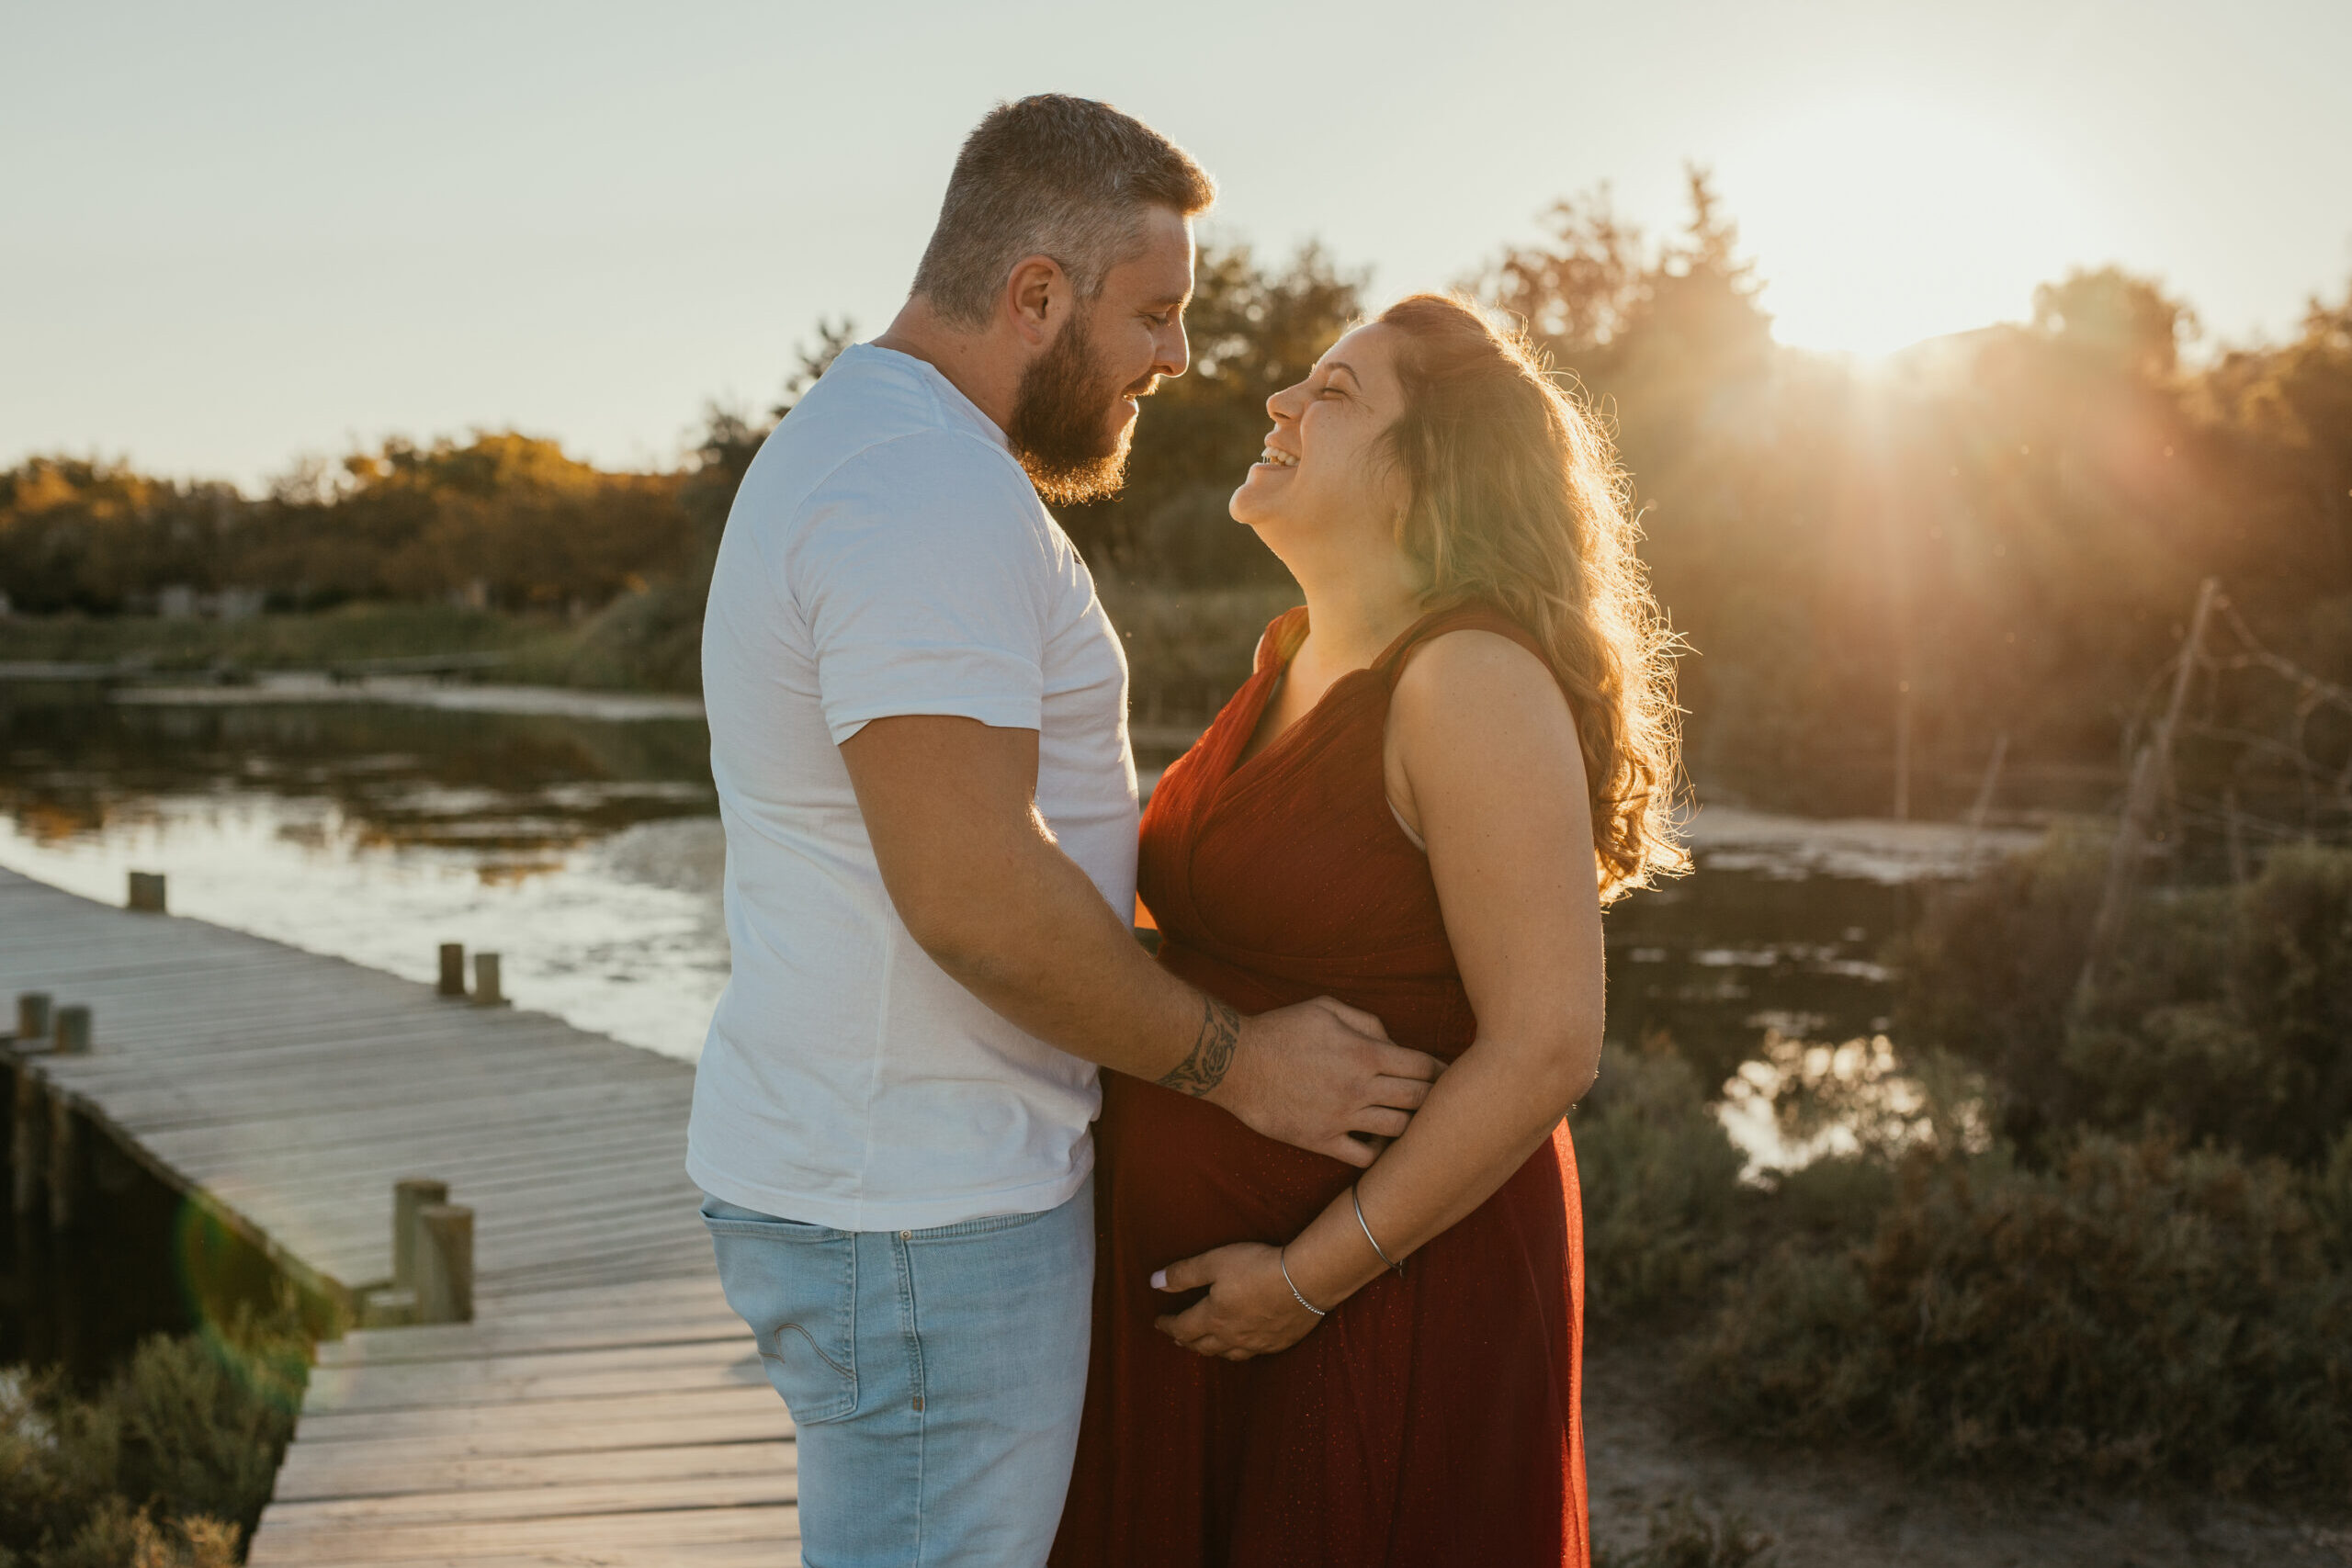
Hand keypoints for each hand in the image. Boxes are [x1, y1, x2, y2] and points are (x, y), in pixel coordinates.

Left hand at [1152, 1243, 1323, 1360]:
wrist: (1306, 1280)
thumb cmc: (1258, 1267)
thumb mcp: (1214, 1262)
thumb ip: (1183, 1274)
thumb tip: (1153, 1283)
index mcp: (1213, 1318)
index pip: (1182, 1327)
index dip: (1167, 1325)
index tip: (1158, 1322)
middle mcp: (1232, 1337)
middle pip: (1202, 1345)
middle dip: (1186, 1341)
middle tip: (1177, 1337)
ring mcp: (1256, 1343)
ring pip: (1227, 1354)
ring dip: (1211, 1350)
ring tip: (1205, 1346)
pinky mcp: (1278, 1343)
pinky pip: (1252, 1353)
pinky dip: (1238, 1351)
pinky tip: (1242, 1346)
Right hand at [1205, 998, 1440, 1168]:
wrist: (1235, 1063)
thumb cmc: (1281, 1029)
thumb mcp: (1325, 1008)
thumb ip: (1367, 1022)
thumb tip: (1393, 1042)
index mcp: (1364, 1052)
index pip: (1422, 1066)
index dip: (1442, 1070)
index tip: (1448, 1075)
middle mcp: (1359, 1088)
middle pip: (1419, 1099)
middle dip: (1435, 1097)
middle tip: (1440, 1099)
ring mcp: (1341, 1118)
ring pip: (1398, 1130)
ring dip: (1411, 1124)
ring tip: (1412, 1120)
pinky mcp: (1321, 1141)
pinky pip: (1365, 1157)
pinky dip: (1378, 1150)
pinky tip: (1376, 1139)